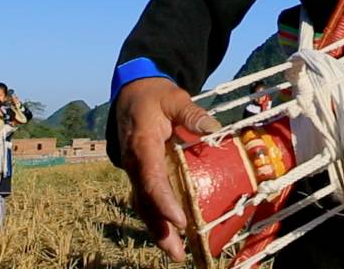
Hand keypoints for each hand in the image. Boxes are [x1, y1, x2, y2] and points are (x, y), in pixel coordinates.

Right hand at [115, 77, 222, 261]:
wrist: (130, 90)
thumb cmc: (154, 95)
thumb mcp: (174, 97)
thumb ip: (192, 113)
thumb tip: (213, 129)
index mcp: (141, 144)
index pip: (151, 178)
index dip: (164, 202)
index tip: (179, 220)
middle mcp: (134, 162)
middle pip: (145, 200)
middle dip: (160, 228)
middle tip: (177, 253)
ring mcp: (134, 168)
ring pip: (143, 203)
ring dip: (157, 229)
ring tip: (176, 253)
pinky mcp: (139, 172)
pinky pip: (145, 197)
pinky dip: (156, 217)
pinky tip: (170, 232)